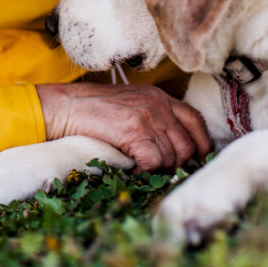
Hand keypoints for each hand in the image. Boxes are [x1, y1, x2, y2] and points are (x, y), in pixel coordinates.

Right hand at [35, 83, 211, 170]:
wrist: (66, 106)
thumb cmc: (93, 110)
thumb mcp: (131, 105)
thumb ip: (153, 119)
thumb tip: (173, 150)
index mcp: (159, 97)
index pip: (195, 120)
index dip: (201, 143)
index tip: (198, 159)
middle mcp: (158, 104)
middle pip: (187, 145)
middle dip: (175, 164)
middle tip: (156, 169)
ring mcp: (147, 116)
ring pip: (170, 157)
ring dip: (155, 169)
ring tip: (137, 165)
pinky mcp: (134, 130)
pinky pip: (153, 162)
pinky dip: (143, 171)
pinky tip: (130, 166)